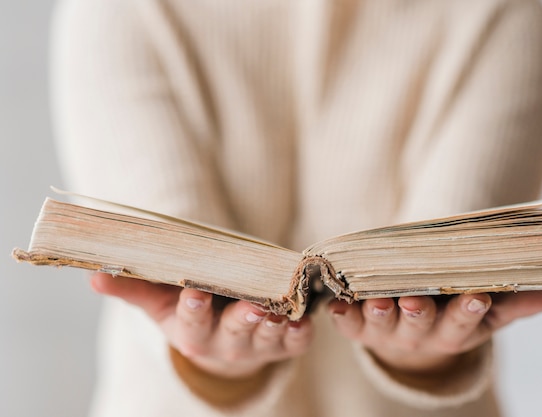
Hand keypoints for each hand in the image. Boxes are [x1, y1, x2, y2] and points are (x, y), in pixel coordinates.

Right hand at [91, 272, 312, 378]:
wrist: (222, 343)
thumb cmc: (190, 314)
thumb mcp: (159, 304)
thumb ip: (133, 288)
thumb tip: (93, 275)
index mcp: (193, 333)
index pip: (191, 322)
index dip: (194, 308)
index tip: (197, 292)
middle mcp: (226, 343)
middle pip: (234, 333)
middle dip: (242, 320)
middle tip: (251, 306)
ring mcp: (257, 346)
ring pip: (266, 337)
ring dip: (274, 324)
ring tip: (279, 309)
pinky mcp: (284, 344)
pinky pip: (295, 341)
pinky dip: (301, 331)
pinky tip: (306, 318)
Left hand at [328, 291, 541, 374]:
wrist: (413, 334)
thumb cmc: (454, 314)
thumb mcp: (490, 312)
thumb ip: (521, 302)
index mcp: (453, 330)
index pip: (464, 323)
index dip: (469, 312)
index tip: (476, 297)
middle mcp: (420, 333)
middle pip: (421, 325)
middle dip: (420, 314)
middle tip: (417, 301)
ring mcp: (387, 332)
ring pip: (383, 325)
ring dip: (379, 314)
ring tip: (377, 300)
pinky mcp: (359, 328)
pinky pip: (348, 326)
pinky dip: (341, 318)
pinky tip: (334, 308)